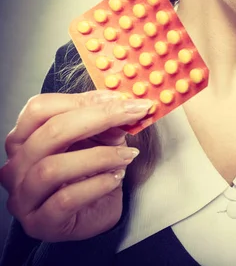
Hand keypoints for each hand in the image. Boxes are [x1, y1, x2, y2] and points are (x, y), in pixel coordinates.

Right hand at [0, 91, 151, 241]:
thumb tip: (123, 109)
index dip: (81, 100)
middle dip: (99, 118)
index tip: (119, 98)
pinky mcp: (40, 222)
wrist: (94, 216)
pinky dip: (97, 185)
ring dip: (98, 156)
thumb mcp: (100, 142)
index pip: (40, 108)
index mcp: (24, 139)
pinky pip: (65, 199)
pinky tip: (116, 179)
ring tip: (126, 155)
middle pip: (50, 132)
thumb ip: (106, 125)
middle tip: (132, 114)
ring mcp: (24, 196)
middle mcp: (17, 166)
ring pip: (52, 167)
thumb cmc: (90, 175)